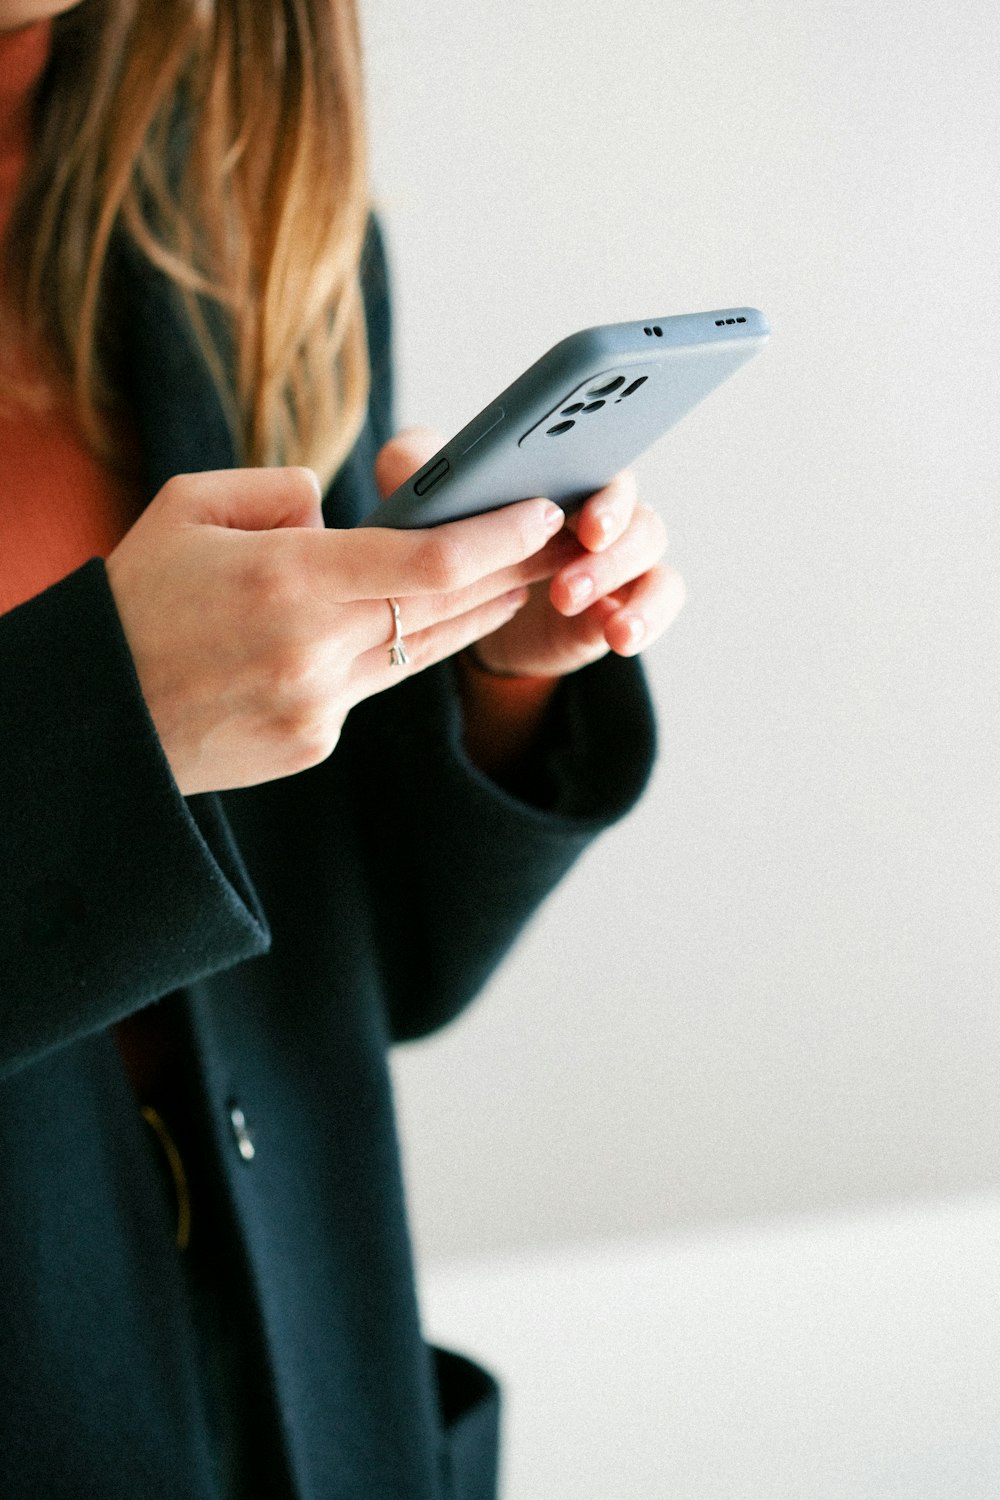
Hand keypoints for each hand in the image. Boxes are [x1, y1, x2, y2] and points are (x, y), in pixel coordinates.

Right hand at [106, 464, 564, 794]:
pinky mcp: (314, 744)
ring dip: (473, 613)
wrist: (93, 716)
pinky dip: (384, 650)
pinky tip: (399, 625)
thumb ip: (280, 493)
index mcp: (284, 578)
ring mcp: (317, 706)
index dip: (499, 536)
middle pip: (444, 606)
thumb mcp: (189, 507)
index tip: (544, 510)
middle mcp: (312, 648)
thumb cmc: (136, 597)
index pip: (427, 558)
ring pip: (420, 649)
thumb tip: (342, 507)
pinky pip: (368, 686)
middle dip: (513, 571)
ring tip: (517, 580)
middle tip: (565, 541)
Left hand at [378, 431, 685, 679]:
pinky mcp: (621, 604)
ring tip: (570, 597)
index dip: (593, 482)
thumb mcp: (422, 503)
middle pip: (633, 505)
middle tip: (585, 541)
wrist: (465, 614)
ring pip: (650, 553)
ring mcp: (618, 558)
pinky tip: (618, 633)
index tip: (578, 511)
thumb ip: (415, 468)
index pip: (601, 458)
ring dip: (615, 572)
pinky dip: (647, 614)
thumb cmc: (453, 539)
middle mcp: (600, 508)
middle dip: (612, 526)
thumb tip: (416, 457)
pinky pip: (659, 601)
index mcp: (560, 472)